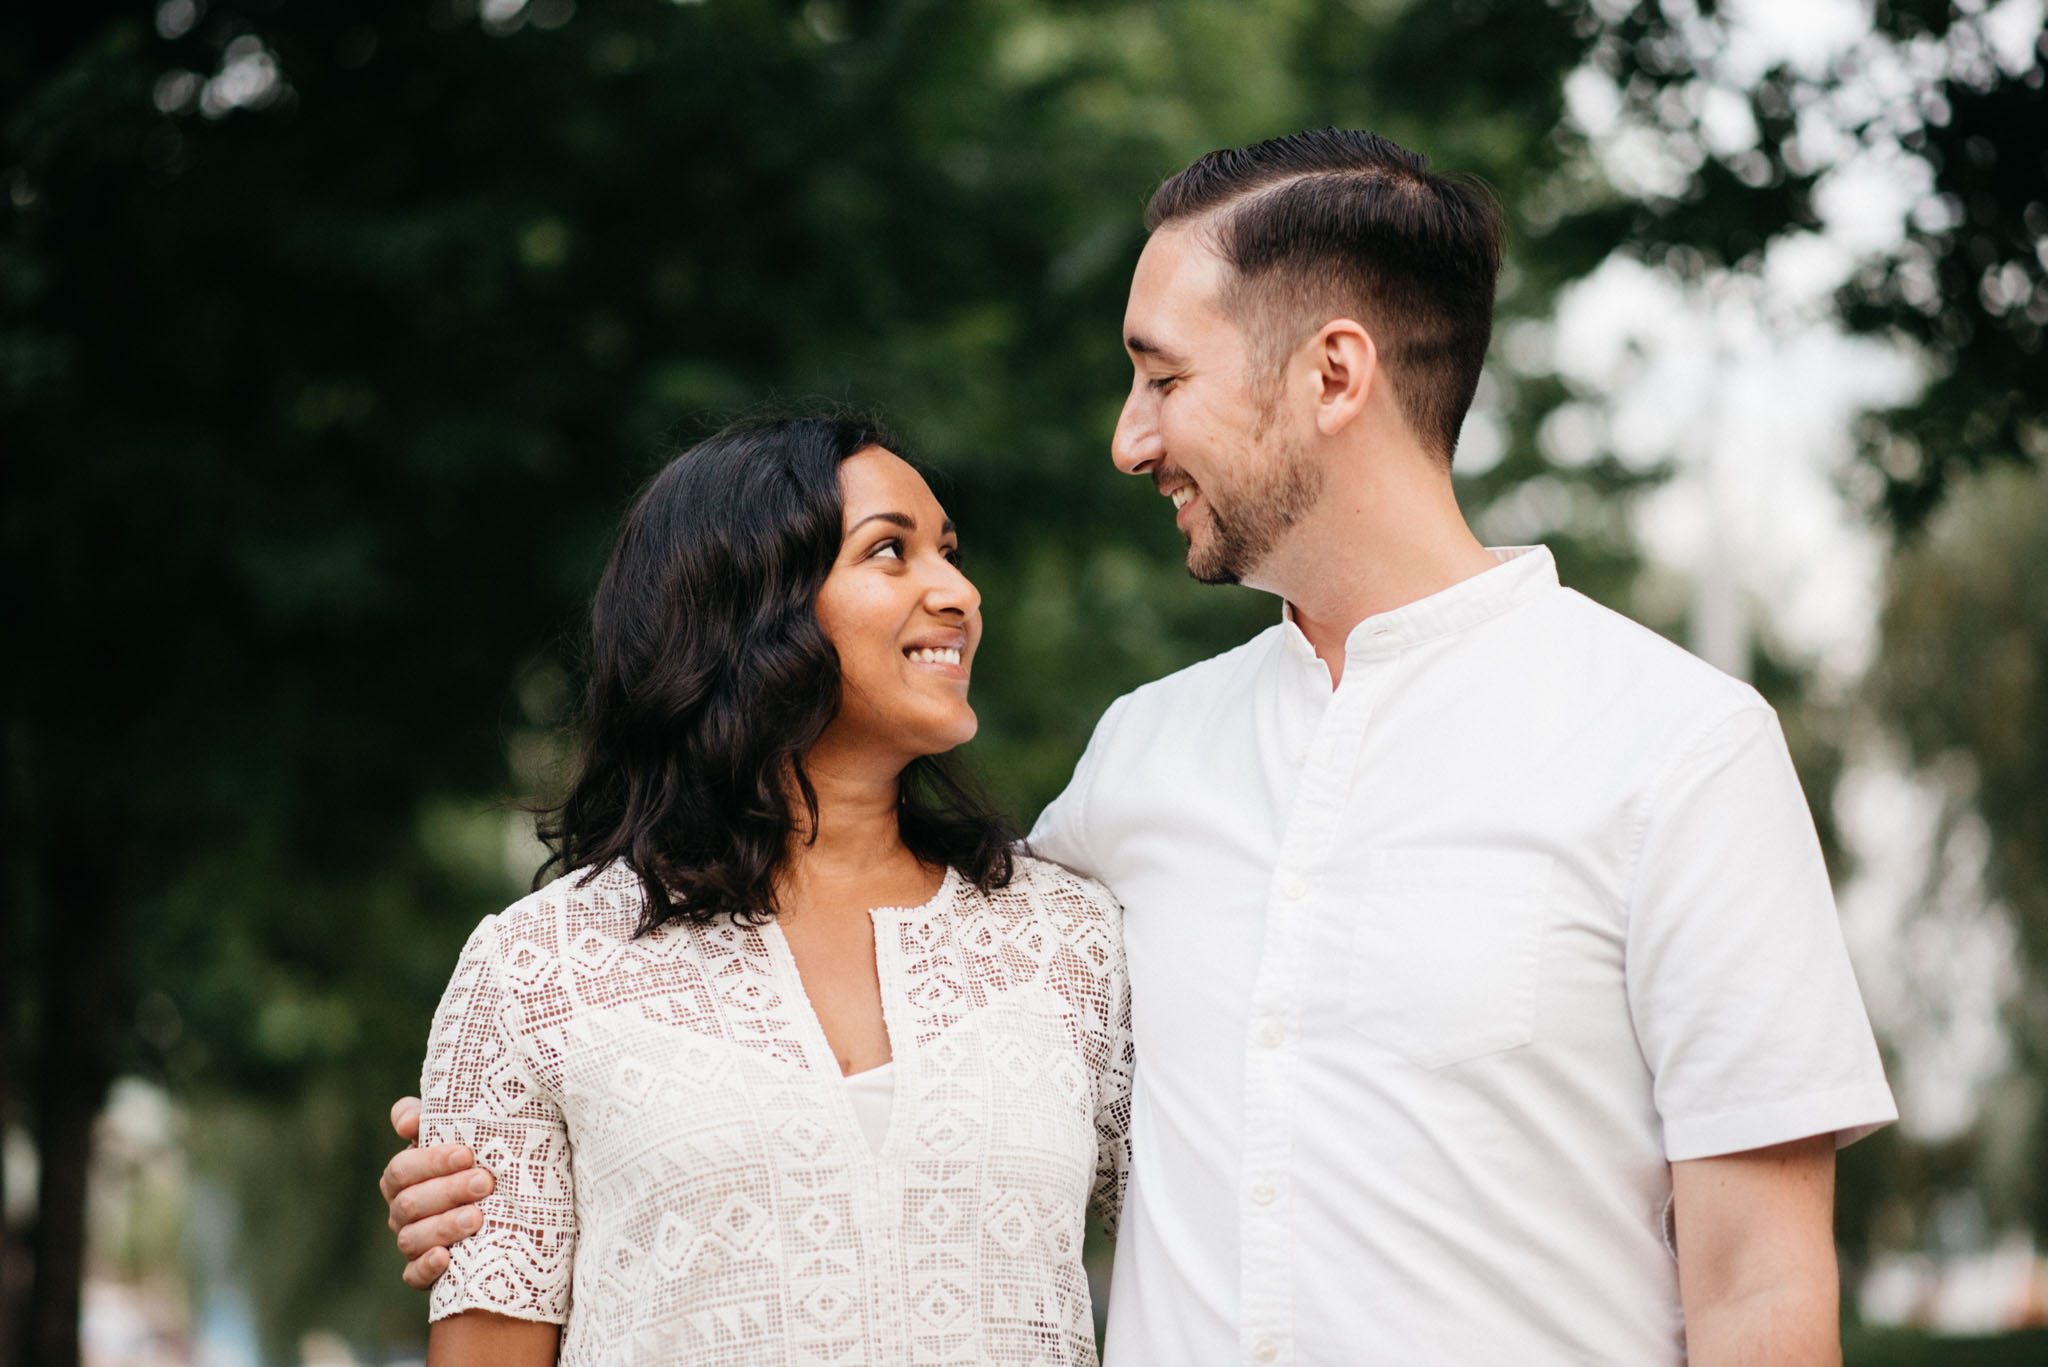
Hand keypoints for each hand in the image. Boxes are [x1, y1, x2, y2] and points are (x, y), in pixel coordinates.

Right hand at [382, 1096, 494, 1290]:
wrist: (510, 1206)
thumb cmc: (482, 1160)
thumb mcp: (466, 1134)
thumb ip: (436, 1118)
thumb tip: (408, 1122)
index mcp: (405, 1175)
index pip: (403, 1169)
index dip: (431, 1161)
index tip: (467, 1154)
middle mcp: (402, 1209)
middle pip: (410, 1201)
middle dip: (448, 1190)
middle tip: (485, 1183)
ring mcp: (412, 1242)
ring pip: (411, 1238)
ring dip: (443, 1227)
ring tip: (477, 1218)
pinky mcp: (423, 1273)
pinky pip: (413, 1276)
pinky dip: (426, 1268)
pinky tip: (446, 1258)